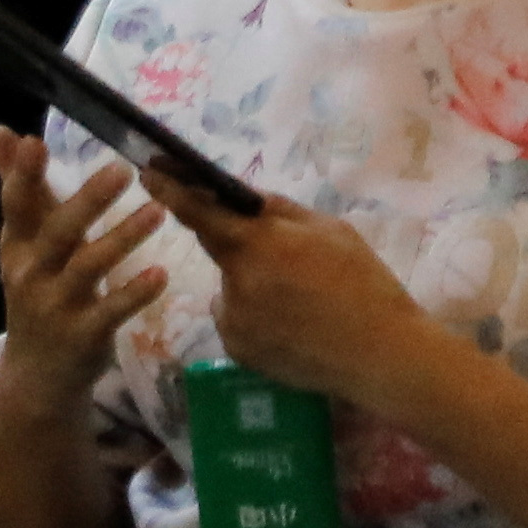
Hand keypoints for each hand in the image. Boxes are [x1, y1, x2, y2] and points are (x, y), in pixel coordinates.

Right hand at [0, 130, 170, 433]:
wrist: (36, 375)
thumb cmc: (36, 291)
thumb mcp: (23, 242)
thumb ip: (18, 186)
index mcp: (18, 245)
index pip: (16, 205)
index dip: (22, 174)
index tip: (34, 142)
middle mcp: (31, 274)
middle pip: (57, 232)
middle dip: (87, 201)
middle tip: (122, 169)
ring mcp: (56, 307)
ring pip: (89, 268)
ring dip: (123, 238)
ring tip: (158, 211)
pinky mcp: (84, 336)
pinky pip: (111, 311)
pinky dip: (135, 292)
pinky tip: (161, 273)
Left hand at [194, 193, 449, 418]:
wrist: (379, 354)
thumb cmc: (363, 283)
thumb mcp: (330, 230)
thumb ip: (280, 211)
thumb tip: (243, 197)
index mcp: (260, 243)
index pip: (200, 210)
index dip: (171, 190)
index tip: (148, 173)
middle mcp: (236, 281)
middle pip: (220, 248)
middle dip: (243, 245)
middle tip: (289, 260)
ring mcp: (233, 319)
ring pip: (232, 287)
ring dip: (253, 283)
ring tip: (303, 301)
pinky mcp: (237, 349)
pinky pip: (236, 318)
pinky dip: (256, 316)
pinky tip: (293, 325)